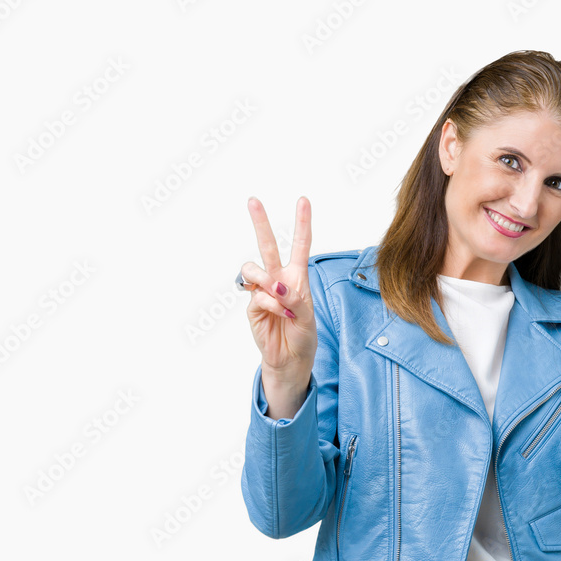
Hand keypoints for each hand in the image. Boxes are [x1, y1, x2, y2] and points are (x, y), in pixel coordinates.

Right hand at [240, 196, 317, 377]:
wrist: (290, 359)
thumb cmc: (303, 336)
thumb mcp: (308, 318)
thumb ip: (295, 300)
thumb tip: (276, 286)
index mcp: (298, 277)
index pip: (300, 245)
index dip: (302, 223)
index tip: (303, 200)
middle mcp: (279, 279)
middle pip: (268, 246)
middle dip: (260, 223)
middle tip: (253, 200)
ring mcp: (263, 291)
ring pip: (253, 268)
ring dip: (265, 279)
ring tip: (277, 294)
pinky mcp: (252, 305)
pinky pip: (257, 295)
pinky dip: (270, 304)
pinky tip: (279, 314)